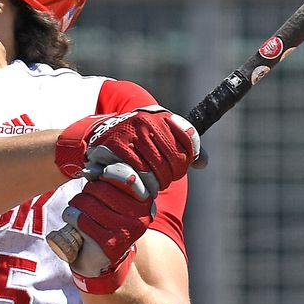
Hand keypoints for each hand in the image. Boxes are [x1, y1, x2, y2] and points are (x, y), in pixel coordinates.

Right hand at [55, 106, 204, 195]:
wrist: (99, 137)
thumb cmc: (137, 141)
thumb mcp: (161, 138)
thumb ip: (184, 148)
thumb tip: (204, 162)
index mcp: (162, 116)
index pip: (189, 139)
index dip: (188, 158)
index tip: (179, 166)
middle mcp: (147, 120)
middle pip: (175, 159)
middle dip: (172, 175)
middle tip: (165, 180)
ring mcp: (131, 133)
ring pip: (157, 170)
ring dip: (158, 183)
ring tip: (153, 185)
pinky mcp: (115, 148)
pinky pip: (137, 174)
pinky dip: (142, 185)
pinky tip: (141, 187)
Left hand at [60, 179, 153, 292]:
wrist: (101, 259)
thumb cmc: (105, 223)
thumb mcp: (114, 200)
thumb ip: (112, 182)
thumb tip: (97, 163)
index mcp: (145, 201)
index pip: (125, 176)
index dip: (107, 173)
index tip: (98, 176)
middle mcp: (141, 216)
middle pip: (102, 189)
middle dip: (86, 192)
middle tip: (83, 200)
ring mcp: (127, 231)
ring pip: (90, 204)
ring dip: (76, 205)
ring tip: (75, 210)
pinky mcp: (111, 244)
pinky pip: (83, 221)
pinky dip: (72, 218)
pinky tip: (73, 221)